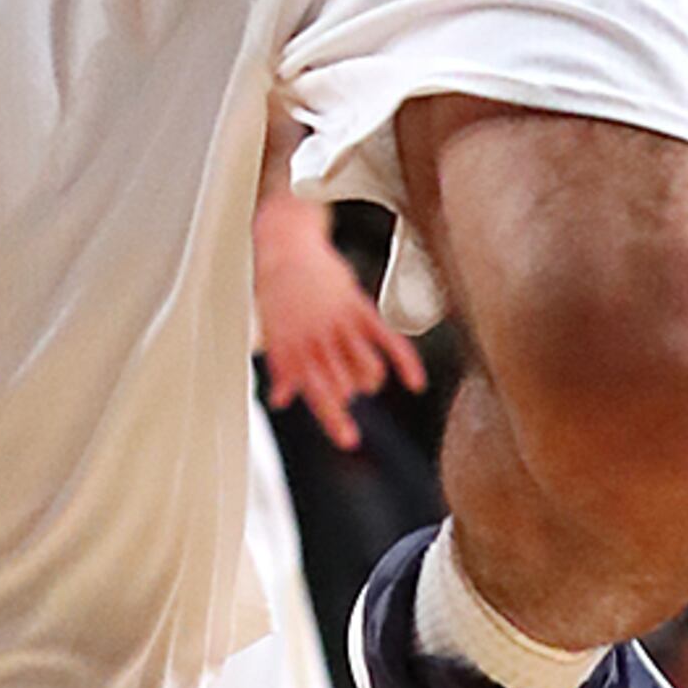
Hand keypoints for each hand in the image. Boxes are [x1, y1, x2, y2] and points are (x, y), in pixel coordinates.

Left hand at [254, 196, 424, 451]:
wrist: (287, 247)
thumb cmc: (277, 290)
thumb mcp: (272, 333)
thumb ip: (281, 368)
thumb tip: (280, 400)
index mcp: (294, 349)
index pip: (317, 393)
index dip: (334, 419)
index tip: (350, 441)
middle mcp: (317, 339)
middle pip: (344, 385)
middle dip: (349, 396)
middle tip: (348, 395)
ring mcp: (339, 323)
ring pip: (367, 367)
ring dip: (370, 379)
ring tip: (367, 378)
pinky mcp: (359, 306)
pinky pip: (386, 339)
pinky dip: (404, 361)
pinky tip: (414, 381)